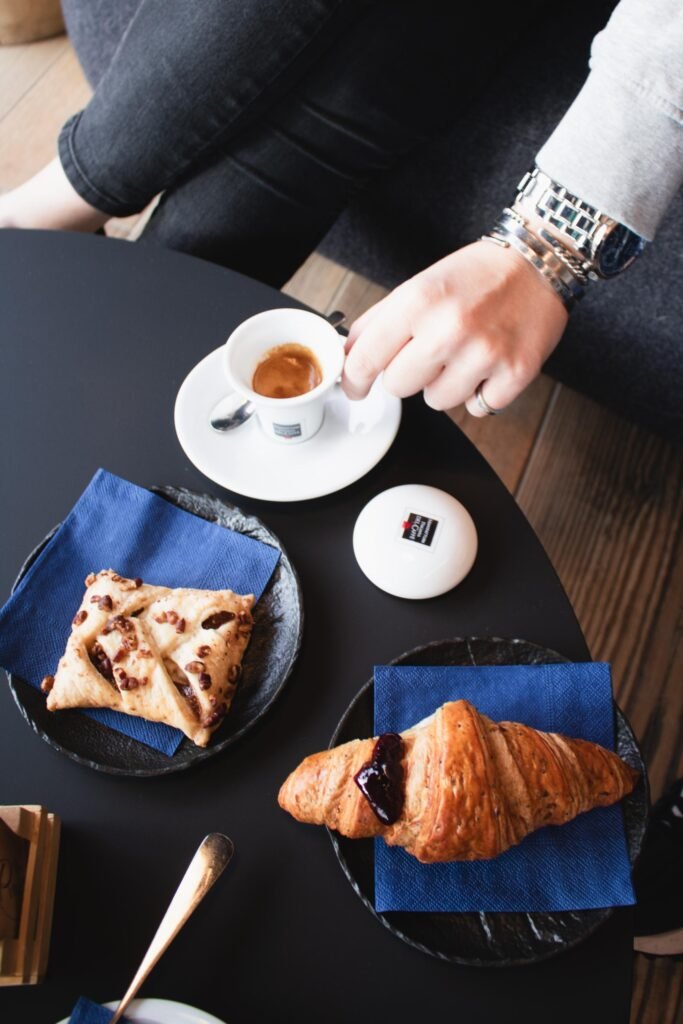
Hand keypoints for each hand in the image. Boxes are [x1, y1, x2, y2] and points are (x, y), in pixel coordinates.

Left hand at [341, 239, 568, 415]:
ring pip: (437, 402)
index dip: (354, 379)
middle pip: (399, 387)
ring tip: (463, 355)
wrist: (538, 264)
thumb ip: (379, 322)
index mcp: (419, 302)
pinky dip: (479, 393)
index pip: (366, 359)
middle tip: (430, 353)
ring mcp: (484, 354)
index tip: (354, 387)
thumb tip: (348, 355)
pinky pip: (477, 408)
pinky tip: (488, 365)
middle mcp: (449, 328)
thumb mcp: (419, 285)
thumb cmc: (477, 276)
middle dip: (408, 375)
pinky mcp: (514, 373)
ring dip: (445, 386)